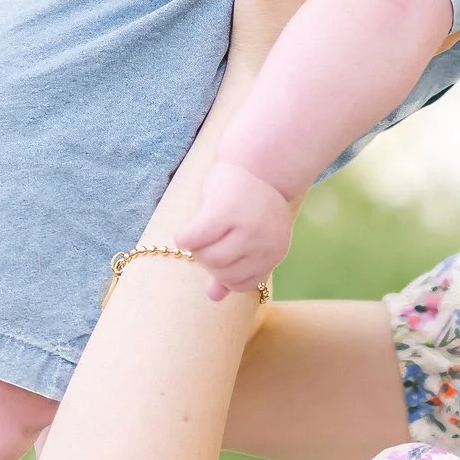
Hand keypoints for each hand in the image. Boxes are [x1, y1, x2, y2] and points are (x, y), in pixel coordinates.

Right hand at [176, 158, 297, 297]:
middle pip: (221, 272)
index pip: (240, 284)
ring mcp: (248, 229)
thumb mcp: (250, 238)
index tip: (221, 249)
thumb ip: (236, 268)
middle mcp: (266, 244)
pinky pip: (193, 240)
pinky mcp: (225, 212)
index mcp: (275, 253)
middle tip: (209, 236)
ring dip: (196, 247)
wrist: (258, 162)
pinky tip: (185, 231)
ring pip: (207, 258)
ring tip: (201, 229)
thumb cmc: (251, 203)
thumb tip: (214, 297)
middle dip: (207, 258)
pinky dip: (184, 237)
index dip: (223, 273)